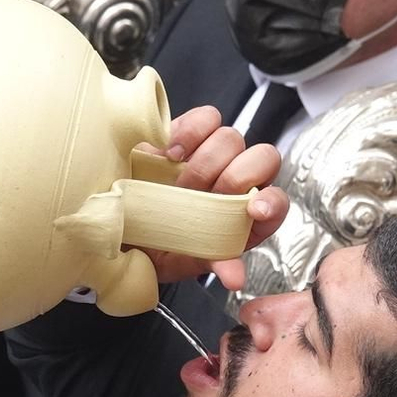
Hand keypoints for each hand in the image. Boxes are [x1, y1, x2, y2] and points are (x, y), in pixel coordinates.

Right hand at [145, 106, 289, 291]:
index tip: (253, 210)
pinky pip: (207, 118)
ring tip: (178, 183)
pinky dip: (191, 132)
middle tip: (201, 195)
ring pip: (233, 139)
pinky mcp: (190, 132)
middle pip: (263, 159)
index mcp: (245, 215)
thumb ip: (213, 263)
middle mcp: (237, 181)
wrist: (119, 221)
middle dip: (235, 177)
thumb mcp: (182, 260)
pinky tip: (170, 153)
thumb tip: (234, 278)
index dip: (272, 203)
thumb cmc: (156, 244)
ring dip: (205, 162)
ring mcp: (214, 154)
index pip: (277, 201)